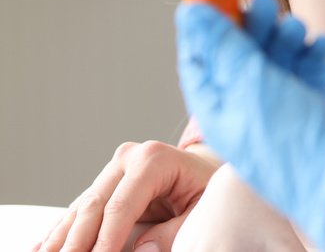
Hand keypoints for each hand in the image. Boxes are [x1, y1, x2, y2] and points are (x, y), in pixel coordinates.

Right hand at [33, 140, 218, 251]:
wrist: (206, 168)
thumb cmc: (206, 186)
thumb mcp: (203, 207)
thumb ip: (174, 230)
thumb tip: (142, 251)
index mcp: (153, 159)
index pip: (120, 207)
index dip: (104, 240)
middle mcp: (127, 159)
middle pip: (93, 208)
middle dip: (76, 243)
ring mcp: (113, 169)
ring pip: (80, 209)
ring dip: (60, 239)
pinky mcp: (105, 182)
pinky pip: (79, 210)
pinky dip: (61, 230)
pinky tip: (42, 247)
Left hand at [175, 0, 324, 250]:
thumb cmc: (293, 143)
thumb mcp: (250, 86)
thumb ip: (224, 47)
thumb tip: (191, 13)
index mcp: (220, 111)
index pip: (200, 60)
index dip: (205, 26)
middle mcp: (247, 110)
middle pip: (241, 56)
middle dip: (251, 27)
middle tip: (263, 2)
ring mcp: (283, 110)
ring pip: (277, 61)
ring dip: (284, 39)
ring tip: (296, 26)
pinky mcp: (313, 110)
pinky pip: (308, 73)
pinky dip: (313, 55)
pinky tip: (320, 45)